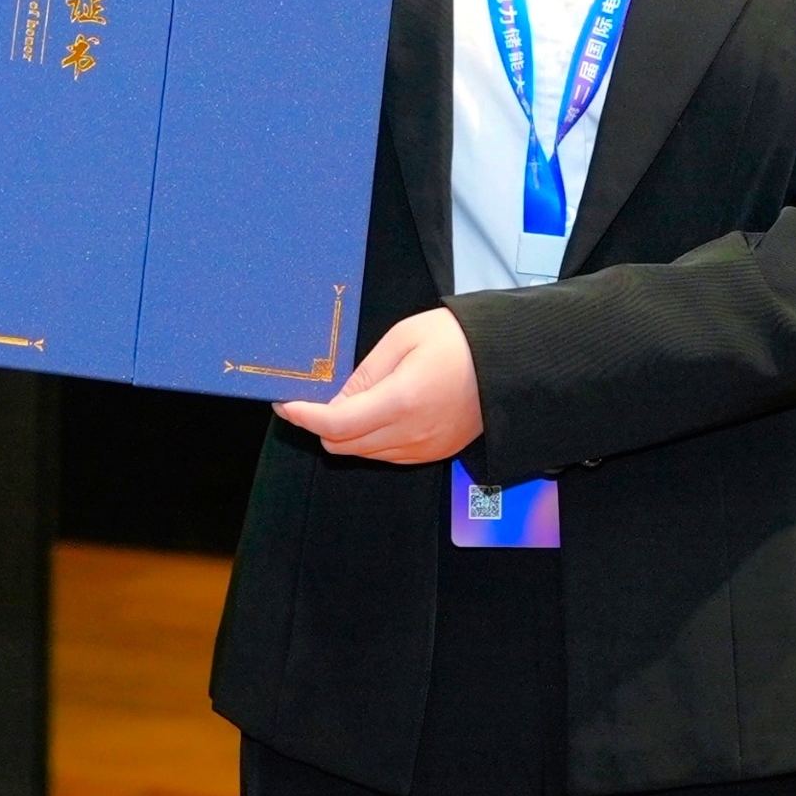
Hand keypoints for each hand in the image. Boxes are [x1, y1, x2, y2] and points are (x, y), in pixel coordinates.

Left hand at [273, 305, 481, 463]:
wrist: (508, 363)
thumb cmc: (458, 340)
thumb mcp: (403, 339)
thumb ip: (365, 373)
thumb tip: (334, 399)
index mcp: (402, 401)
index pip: (336, 424)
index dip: (304, 417)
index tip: (286, 405)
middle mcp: (411, 434)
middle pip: (344, 446)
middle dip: (319, 426)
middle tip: (309, 399)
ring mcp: (423, 449)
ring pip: (363, 454)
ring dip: (343, 434)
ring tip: (341, 403)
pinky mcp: (433, 453)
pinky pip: (386, 455)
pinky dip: (368, 440)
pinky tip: (370, 414)